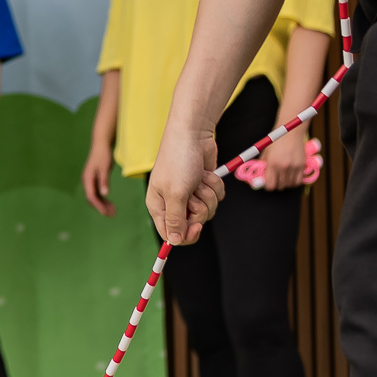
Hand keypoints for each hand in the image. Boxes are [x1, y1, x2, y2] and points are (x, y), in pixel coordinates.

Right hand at [80, 143, 117, 216]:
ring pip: (95, 196)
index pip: (91, 196)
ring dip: (103, 204)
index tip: (107, 213)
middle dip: (101, 207)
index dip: (99, 206)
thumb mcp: (104, 168)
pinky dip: (103, 199)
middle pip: (92, 198)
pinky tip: (110, 202)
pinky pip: (97, 192)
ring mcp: (90, 181)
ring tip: (113, 211)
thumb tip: (105, 194)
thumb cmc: (103, 156)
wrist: (101, 145)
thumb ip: (104, 181)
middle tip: (113, 214)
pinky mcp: (94, 180)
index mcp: (87, 179)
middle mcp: (87, 181)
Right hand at [146, 124, 224, 244]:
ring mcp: (190, 194)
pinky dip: (215, 185)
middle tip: (194, 193)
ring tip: (198, 179)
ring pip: (208, 209)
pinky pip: (217, 197)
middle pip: (194, 223)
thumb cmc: (178, 161)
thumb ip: (175, 220)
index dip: (186, 234)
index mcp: (158, 206)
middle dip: (200, 207)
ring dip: (208, 194)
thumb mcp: (175, 193)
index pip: (171, 234)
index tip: (196, 226)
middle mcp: (173, 202)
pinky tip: (204, 173)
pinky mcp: (204, 186)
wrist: (192, 135)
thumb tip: (174, 242)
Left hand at [261, 128, 308, 188]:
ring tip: (283, 179)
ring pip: (290, 185)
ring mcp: (294, 167)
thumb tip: (260, 176)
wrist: (290, 133)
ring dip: (286, 184)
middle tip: (275, 181)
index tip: (267, 185)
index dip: (268, 187)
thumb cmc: (276, 141)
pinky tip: (291, 178)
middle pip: (280, 186)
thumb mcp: (265, 152)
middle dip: (276, 185)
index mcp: (272, 164)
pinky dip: (295, 182)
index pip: (270, 185)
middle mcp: (283, 167)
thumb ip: (263, 164)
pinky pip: (299, 181)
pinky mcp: (302, 166)